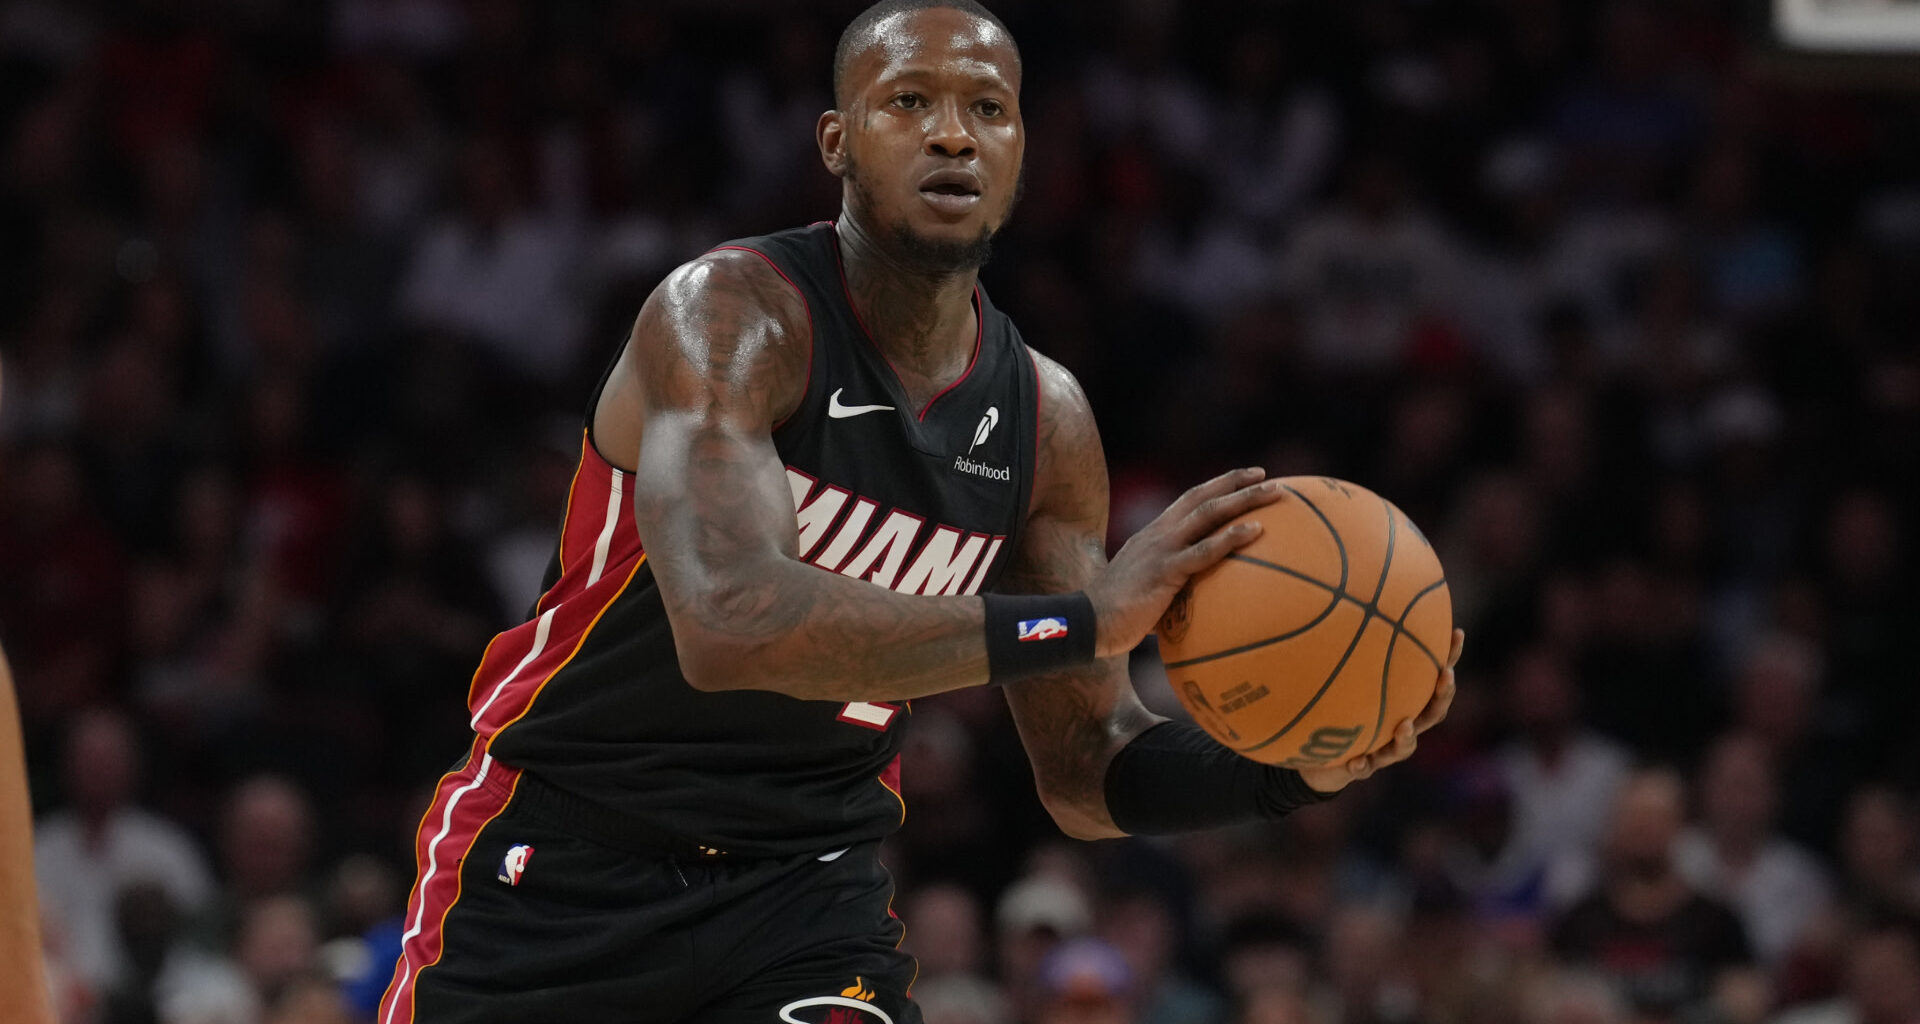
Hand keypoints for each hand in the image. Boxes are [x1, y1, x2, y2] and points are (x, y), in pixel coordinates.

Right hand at [1086, 467, 1284, 658]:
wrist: (1089, 623)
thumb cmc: (1117, 616)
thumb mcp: (1146, 589)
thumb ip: (1171, 585)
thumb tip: (1198, 601)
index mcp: (1154, 535)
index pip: (1189, 501)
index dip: (1217, 487)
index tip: (1245, 478)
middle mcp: (1158, 533)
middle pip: (1202, 497)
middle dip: (1236, 483)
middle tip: (1267, 476)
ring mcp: (1162, 549)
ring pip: (1208, 514)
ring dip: (1243, 499)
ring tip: (1274, 492)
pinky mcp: (1165, 570)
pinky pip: (1204, 550)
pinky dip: (1232, 537)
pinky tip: (1257, 530)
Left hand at [1298, 628, 1462, 793]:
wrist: (1319, 756)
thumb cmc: (1337, 708)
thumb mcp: (1341, 676)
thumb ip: (1349, 648)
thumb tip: (1347, 597)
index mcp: (1404, 702)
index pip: (1434, 677)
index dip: (1449, 656)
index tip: (1457, 632)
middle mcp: (1402, 725)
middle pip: (1433, 712)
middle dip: (1442, 694)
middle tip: (1445, 675)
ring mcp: (1385, 749)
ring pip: (1405, 747)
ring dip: (1406, 737)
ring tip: (1402, 725)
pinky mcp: (1364, 767)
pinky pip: (1365, 768)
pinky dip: (1361, 765)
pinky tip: (1355, 762)